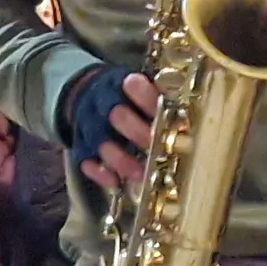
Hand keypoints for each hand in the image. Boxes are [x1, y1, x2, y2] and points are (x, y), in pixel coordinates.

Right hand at [63, 66, 157, 191]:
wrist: (90, 93)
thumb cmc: (128, 97)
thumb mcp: (142, 89)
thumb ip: (160, 100)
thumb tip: (186, 120)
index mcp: (120, 83)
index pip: (133, 86)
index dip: (148, 100)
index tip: (165, 113)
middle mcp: (102, 102)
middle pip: (117, 116)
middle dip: (137, 133)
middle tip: (156, 147)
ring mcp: (88, 124)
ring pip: (100, 142)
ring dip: (121, 160)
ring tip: (140, 174)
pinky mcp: (80, 144)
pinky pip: (84, 160)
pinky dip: (99, 172)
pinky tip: (115, 182)